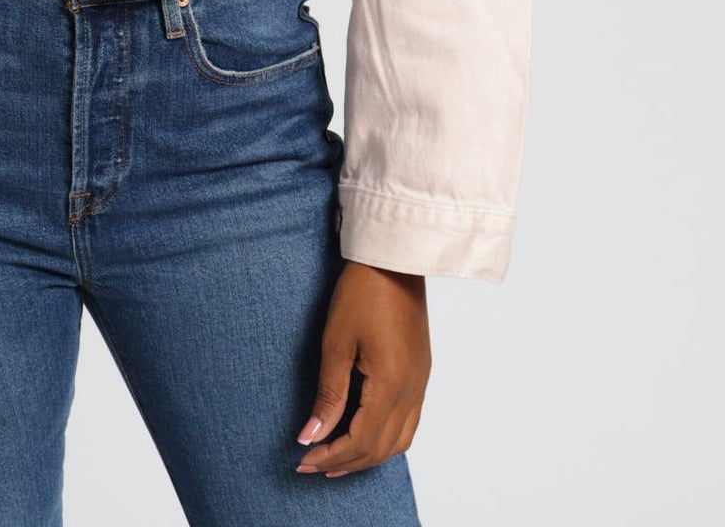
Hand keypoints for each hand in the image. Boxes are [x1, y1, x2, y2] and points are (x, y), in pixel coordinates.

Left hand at [294, 260, 430, 477]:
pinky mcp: (422, 373)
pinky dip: (385, 439)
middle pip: (381, 448)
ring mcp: (421, 383)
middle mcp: (413, 391)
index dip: (331, 456)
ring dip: (368, 456)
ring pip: (399, 441)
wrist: (394, 260)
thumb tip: (311, 436)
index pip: (360, 441)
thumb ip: (328, 395)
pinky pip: (409, 423)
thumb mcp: (336, 342)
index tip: (303, 460)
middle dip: (346, 462)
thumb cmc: (362, 293)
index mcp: (391, 384)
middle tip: (312, 464)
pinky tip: (364, 434)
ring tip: (336, 459)